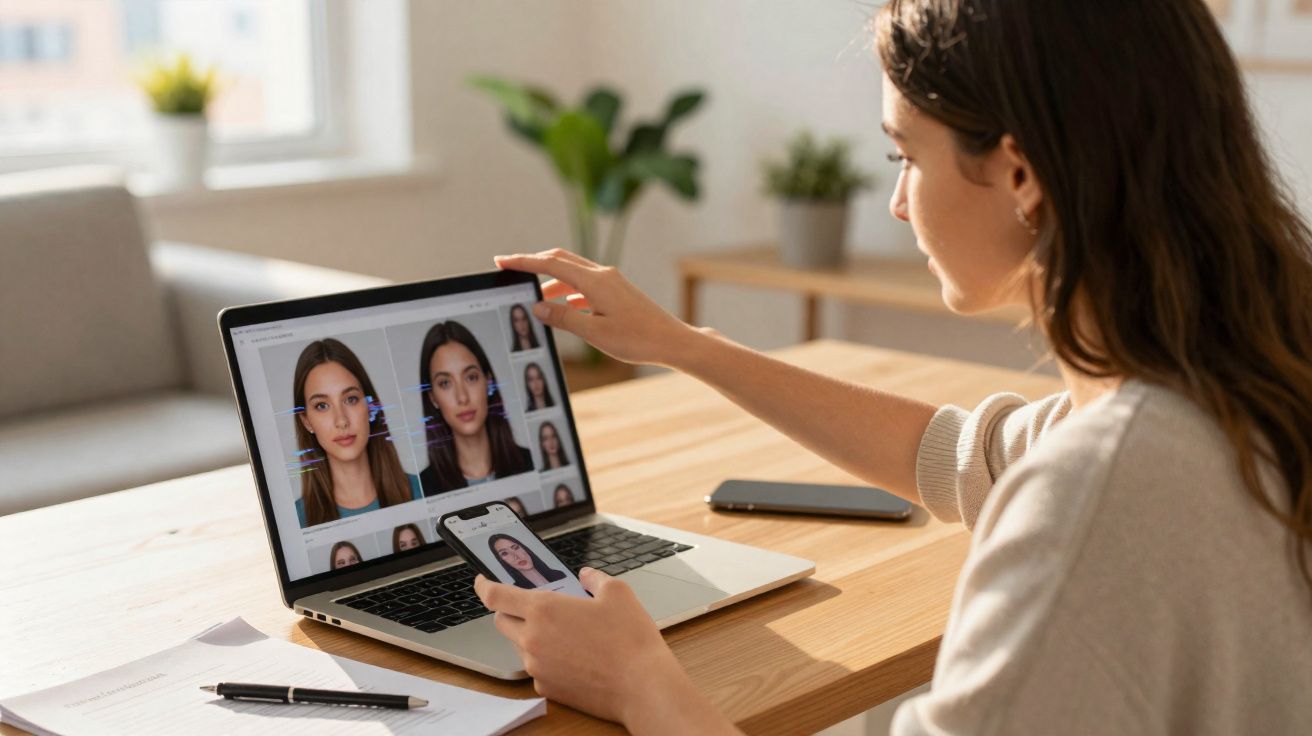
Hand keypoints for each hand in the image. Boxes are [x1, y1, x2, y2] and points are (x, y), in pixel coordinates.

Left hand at [474, 568, 733, 733]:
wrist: (641, 685)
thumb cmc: (630, 639)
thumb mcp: (617, 593)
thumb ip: (595, 578)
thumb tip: (587, 576)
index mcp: (543, 609)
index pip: (496, 595)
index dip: (484, 585)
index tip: (482, 581)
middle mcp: (532, 639)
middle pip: (502, 622)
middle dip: (511, 611)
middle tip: (535, 607)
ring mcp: (537, 667)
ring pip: (521, 646)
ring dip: (533, 636)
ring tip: (567, 634)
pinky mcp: (547, 688)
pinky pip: (538, 669)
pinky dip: (548, 660)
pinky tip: (575, 658)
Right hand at [493, 249, 698, 367]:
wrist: (672, 341)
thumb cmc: (638, 339)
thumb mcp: (595, 333)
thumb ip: (564, 318)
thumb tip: (539, 306)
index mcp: (595, 281)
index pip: (550, 264)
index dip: (524, 262)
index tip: (502, 260)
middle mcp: (603, 275)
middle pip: (560, 260)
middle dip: (534, 263)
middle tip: (510, 268)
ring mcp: (611, 282)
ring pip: (572, 273)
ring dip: (551, 281)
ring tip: (533, 297)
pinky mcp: (617, 292)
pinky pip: (584, 285)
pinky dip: (568, 292)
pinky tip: (562, 306)